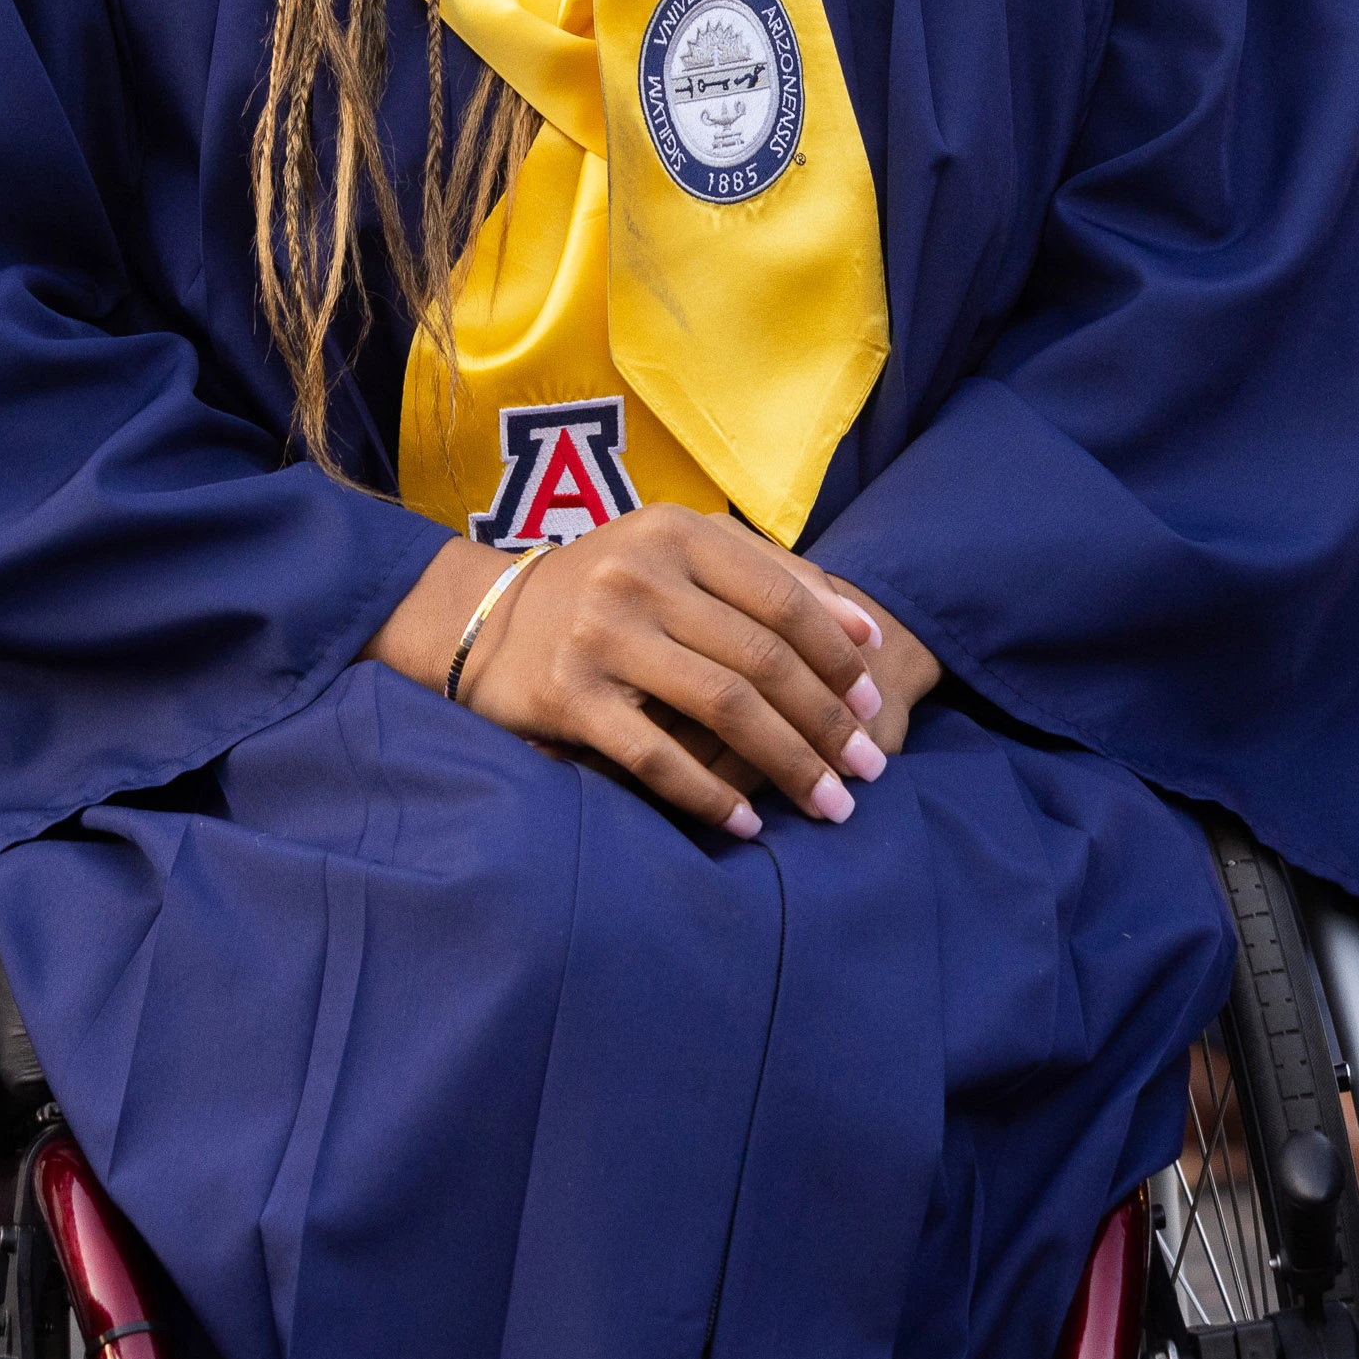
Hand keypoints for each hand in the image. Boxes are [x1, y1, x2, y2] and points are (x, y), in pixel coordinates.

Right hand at [365, 508, 940, 836]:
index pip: (784, 600)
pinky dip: (710, 796)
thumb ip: (772, 579)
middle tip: (867, 770)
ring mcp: (602, 636)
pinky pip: (657, 757)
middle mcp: (642, 576)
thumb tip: (866, 631)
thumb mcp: (682, 556)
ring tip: (829, 804)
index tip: (873, 706)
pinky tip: (746, 824)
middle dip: (827, 722)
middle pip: (764, 659)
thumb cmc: (613, 589)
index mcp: (680, 534)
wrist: (486, 619)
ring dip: (789, 763)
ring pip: (724, 708)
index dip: (839, 657)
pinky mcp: (568, 697)